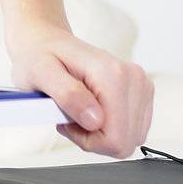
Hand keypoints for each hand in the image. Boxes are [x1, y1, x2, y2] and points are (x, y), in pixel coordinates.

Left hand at [5, 18, 154, 157]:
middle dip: (94, 138)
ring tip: (78, 111)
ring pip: (131, 138)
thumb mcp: (41, 74)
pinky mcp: (142, 92)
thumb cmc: (40, 56)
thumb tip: (95, 120)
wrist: (47, 42)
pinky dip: (110, 128)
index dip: (87, 140)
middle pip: (126, 141)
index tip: (66, 122)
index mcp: (112, 74)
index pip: (116, 139)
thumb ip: (68, 95)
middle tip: (70, 117)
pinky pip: (132, 130)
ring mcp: (141, 85)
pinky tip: (91, 111)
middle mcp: (133, 77)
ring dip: (101, 134)